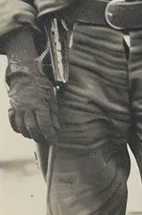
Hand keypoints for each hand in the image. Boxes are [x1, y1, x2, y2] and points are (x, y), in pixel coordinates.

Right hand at [5, 28, 58, 143]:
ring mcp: (18, 109)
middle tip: (45, 140)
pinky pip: (13, 123)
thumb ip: (53, 112)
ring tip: (36, 135)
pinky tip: (24, 130)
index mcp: (39, 104)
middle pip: (32, 129)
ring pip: (22, 128)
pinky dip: (18, 129)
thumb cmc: (40, 84)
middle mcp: (27, 108)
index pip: (45, 125)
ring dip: (29, 134)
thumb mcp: (51, 96)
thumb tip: (56, 127)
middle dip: (40, 137)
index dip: (50, 135)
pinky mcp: (11, 108)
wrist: (23, 73)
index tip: (54, 141)